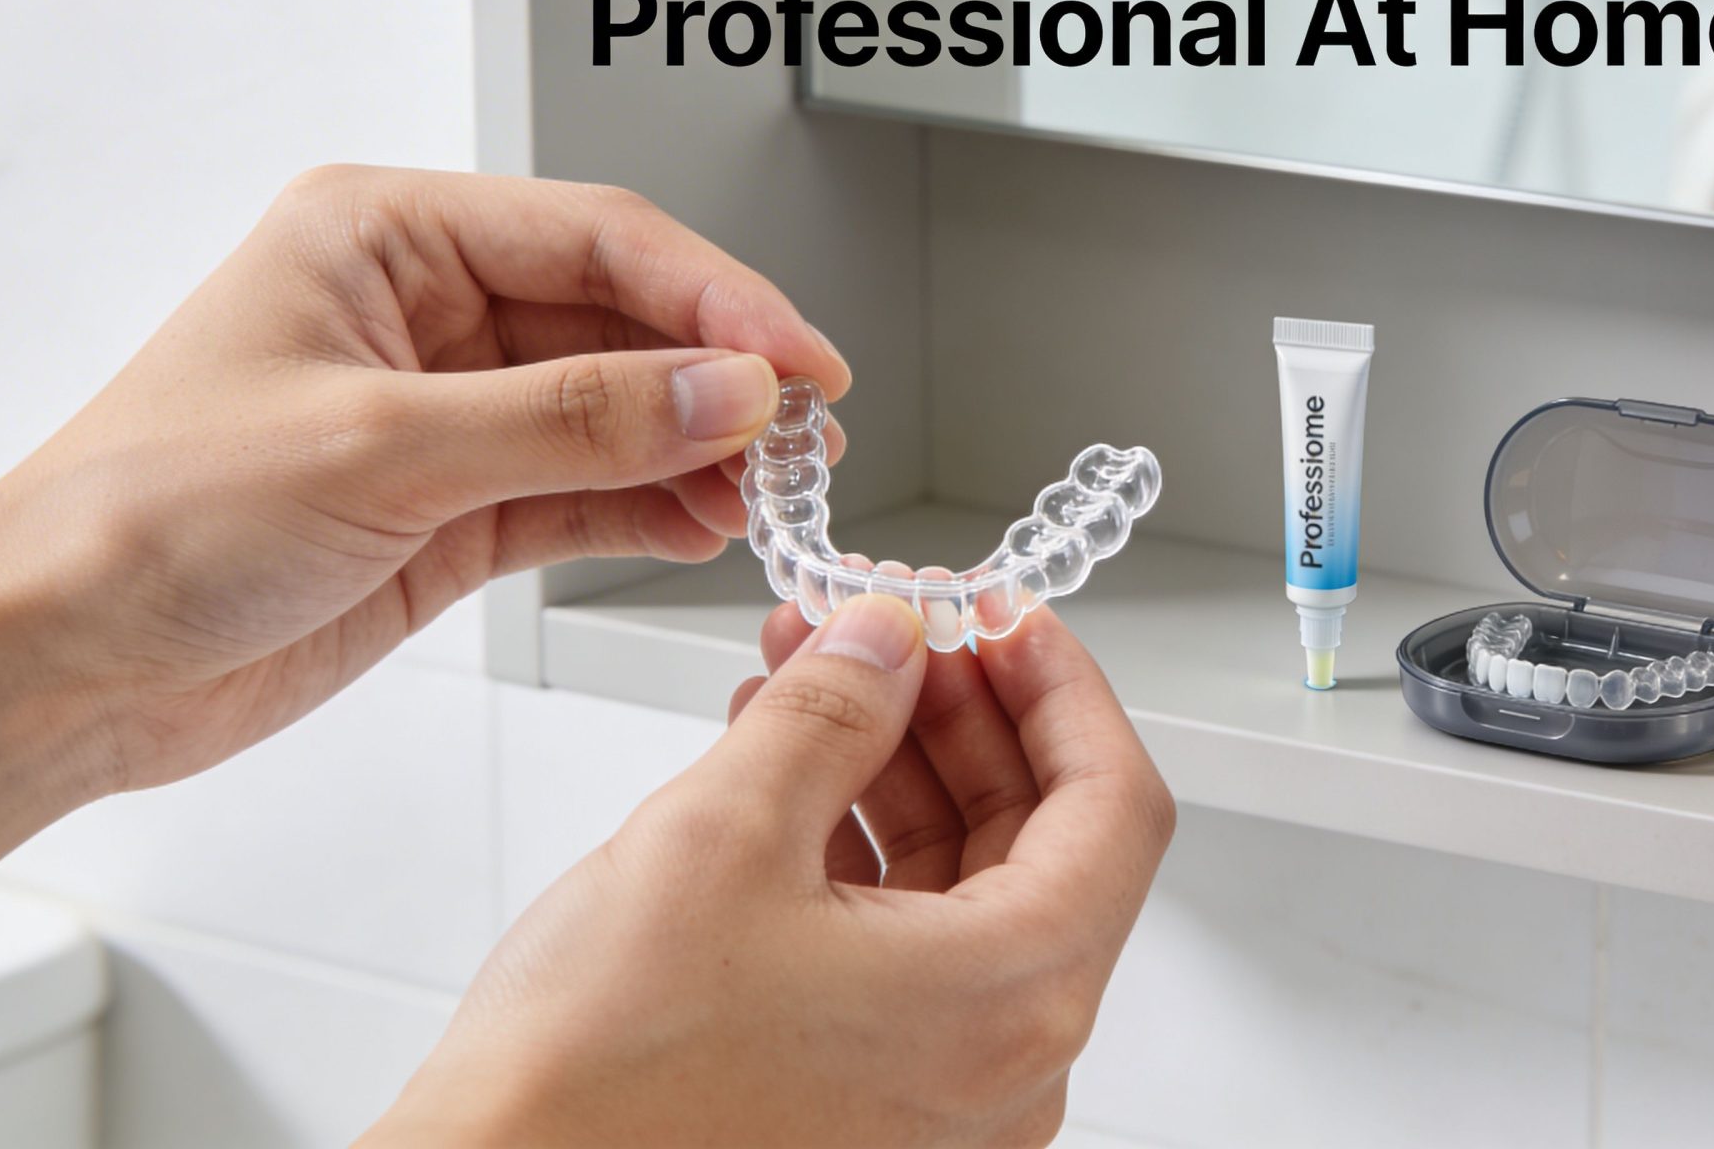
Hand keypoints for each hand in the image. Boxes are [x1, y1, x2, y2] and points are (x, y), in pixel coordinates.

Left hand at [0, 164, 845, 925]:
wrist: (59, 664)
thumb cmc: (147, 518)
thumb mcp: (383, 448)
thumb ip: (575, 420)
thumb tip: (727, 392)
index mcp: (383, 236)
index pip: (597, 238)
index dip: (716, 297)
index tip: (800, 363)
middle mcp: (422, 311)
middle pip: (621, 320)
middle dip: (719, 378)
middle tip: (805, 438)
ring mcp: (445, 412)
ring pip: (617, 410)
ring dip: (699, 450)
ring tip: (769, 496)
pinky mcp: (452, 508)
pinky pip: (587, 490)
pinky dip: (652, 508)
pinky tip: (703, 526)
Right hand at [370, 596, 1175, 1147]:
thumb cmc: (598, 1081)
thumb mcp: (721, 834)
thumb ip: (832, 711)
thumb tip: (890, 638)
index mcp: (1010, 1000)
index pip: (1116, 804)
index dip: (1062, 687)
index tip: (1002, 614)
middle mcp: (1003, 1065)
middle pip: (1042, 841)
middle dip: (958, 712)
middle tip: (888, 628)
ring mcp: (941, 1096)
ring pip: (965, 889)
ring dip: (895, 767)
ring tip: (808, 675)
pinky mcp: (869, 1105)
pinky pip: (905, 950)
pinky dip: (857, 848)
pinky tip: (782, 772)